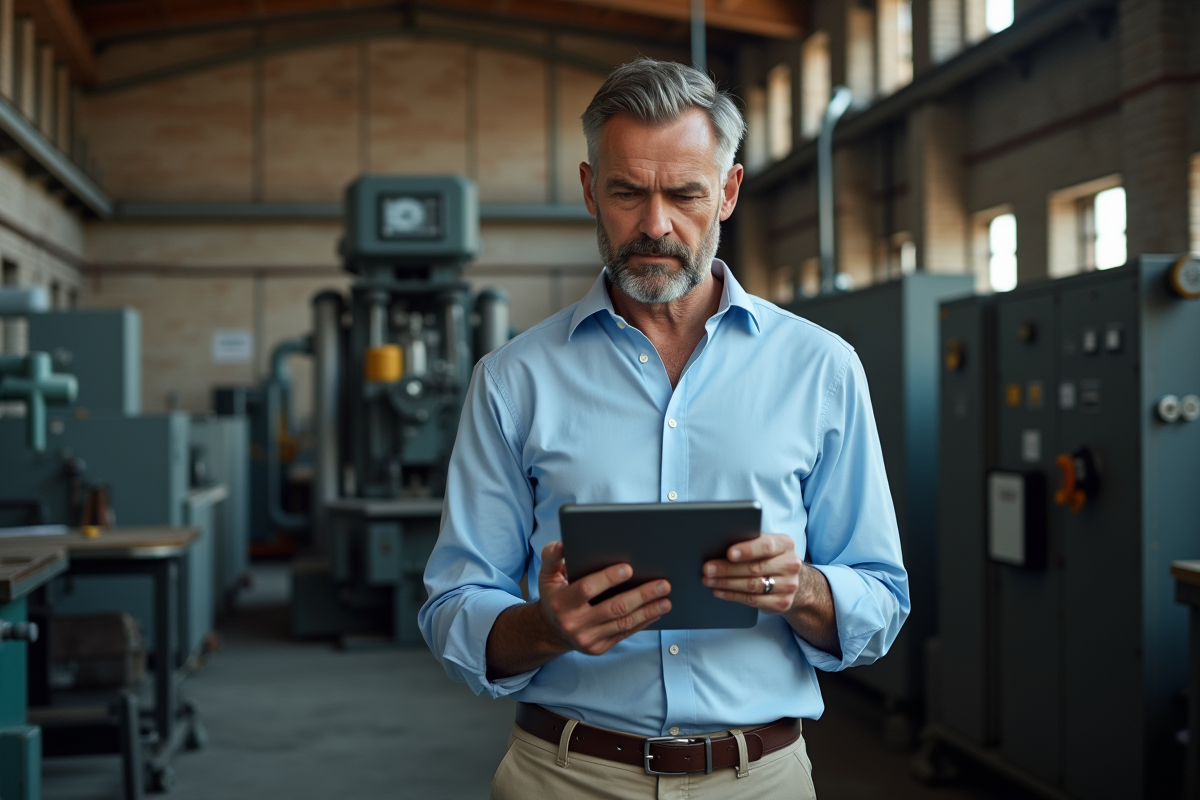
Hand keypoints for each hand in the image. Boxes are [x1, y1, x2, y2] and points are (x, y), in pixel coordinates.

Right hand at [537, 541, 671, 655]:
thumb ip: (552, 556)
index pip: (587, 589)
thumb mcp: (547, 574)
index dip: (608, 578)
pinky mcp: (599, 648)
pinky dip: (643, 622)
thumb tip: (563, 544)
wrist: (551, 630)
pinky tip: (656, 611)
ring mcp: (588, 639)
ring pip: (623, 623)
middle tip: (663, 584)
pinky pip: (625, 633)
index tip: (629, 568)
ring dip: (648, 611)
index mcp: (562, 602)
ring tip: (666, 599)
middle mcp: (574, 624)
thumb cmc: (555, 595)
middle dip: (641, 595)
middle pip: (614, 608)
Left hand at [702, 534, 802, 613]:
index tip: (728, 553)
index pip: (766, 546)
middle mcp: (790, 564)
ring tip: (708, 580)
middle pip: (755, 568)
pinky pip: (753, 600)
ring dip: (726, 583)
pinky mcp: (782, 603)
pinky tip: (719, 591)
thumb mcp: (764, 545)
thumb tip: (718, 544)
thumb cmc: (768, 557)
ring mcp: (788, 585)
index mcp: (785, 544)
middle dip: (727, 569)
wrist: (790, 580)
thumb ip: (748, 542)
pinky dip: (732, 596)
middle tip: (707, 569)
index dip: (747, 550)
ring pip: (752, 586)